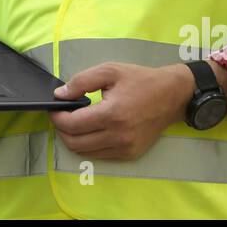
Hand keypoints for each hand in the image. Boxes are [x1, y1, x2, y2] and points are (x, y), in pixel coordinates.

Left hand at [47, 62, 195, 160]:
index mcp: (112, 114)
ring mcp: (125, 148)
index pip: (72, 125)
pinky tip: (92, 130)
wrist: (172, 95)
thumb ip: (81, 81)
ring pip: (85, 152)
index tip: (54, 109)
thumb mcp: (109, 71)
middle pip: (75, 143)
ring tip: (76, 122)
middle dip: (62, 130)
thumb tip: (59, 95)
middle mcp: (118, 136)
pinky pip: (100, 155)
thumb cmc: (140, 80)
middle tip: (62, 116)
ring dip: (74, 139)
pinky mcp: (130, 154)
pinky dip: (89, 145)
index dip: (57, 117)